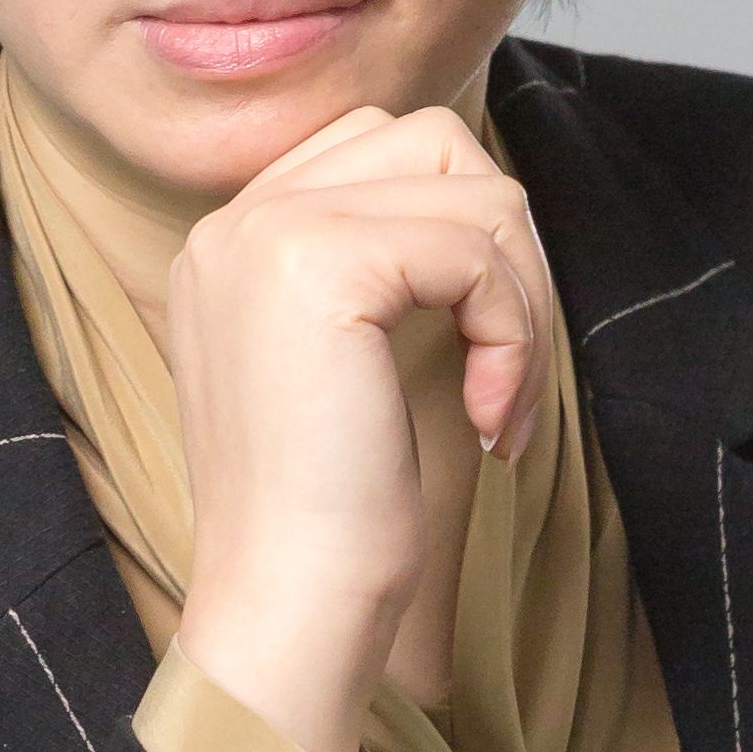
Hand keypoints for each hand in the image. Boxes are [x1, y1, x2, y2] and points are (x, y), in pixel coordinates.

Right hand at [164, 103, 560, 751]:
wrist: (285, 607)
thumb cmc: (334, 517)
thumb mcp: (360, 364)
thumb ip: (394, 270)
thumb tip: (494, 207)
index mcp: (231, 244)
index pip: (381, 151)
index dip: (464, 240)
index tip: (479, 358)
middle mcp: (234, 222)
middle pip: (431, 143)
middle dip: (504, 251)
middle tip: (509, 370)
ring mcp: (267, 235)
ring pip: (472, 191)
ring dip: (521, 302)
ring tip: (501, 405)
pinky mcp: (320, 266)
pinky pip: (476, 251)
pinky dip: (513, 338)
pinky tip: (489, 425)